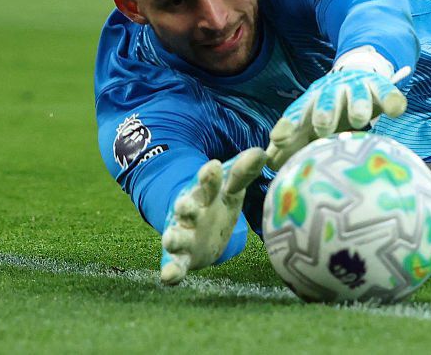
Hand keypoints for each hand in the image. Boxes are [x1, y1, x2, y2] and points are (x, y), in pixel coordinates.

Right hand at [158, 145, 268, 284]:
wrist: (200, 226)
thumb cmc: (218, 201)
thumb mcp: (231, 187)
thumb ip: (243, 173)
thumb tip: (262, 153)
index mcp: (204, 192)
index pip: (207, 182)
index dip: (210, 176)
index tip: (213, 167)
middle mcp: (190, 211)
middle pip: (186, 207)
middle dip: (185, 207)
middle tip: (183, 205)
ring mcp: (183, 234)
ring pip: (175, 235)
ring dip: (173, 238)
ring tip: (170, 240)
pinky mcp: (182, 256)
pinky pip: (175, 264)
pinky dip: (172, 270)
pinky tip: (168, 277)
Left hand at [266, 63, 406, 168]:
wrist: (357, 75)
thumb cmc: (329, 111)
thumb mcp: (309, 124)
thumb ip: (292, 143)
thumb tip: (270, 164)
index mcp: (312, 101)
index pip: (297, 112)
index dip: (288, 124)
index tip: (278, 139)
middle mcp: (332, 91)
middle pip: (326, 99)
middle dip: (324, 112)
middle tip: (323, 127)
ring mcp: (356, 87)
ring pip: (357, 94)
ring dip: (357, 105)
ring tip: (360, 120)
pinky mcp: (379, 86)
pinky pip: (387, 92)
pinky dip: (392, 100)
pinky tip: (397, 110)